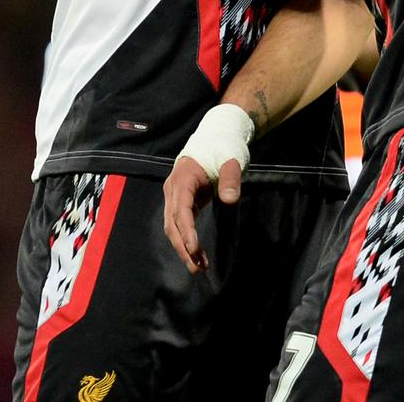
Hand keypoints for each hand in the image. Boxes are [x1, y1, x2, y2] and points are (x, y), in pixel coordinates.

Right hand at [163, 156, 242, 272]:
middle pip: (172, 223)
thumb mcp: (231, 158)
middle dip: (183, 247)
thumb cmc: (223, 146)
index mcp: (183, 178)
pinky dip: (186, 239)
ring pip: (173, 226)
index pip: (181, 209)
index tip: (195, 248)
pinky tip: (196, 254)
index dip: (186, 230)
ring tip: (198, 267)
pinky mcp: (181, 200)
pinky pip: (179, 223)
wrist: (216, 135)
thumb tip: (231, 199)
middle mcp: (173, 188)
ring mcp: (175, 195)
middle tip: (197, 268)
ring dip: (183, 247)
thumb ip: (230, 177)